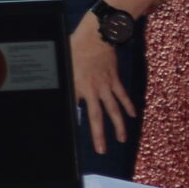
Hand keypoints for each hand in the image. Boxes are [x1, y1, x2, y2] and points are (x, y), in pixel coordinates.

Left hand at [70, 14, 135, 152]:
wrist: (96, 36)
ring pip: (114, 110)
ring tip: (122, 139)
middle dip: (99, 135)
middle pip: (98, 117)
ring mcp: (106, 86)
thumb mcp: (62, 64)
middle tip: (101, 150)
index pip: (75, 109)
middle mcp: (93, 90)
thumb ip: (62, 80)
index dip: (76, 122)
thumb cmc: (74, 48)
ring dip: (118, 126)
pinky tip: (132, 115)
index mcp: (77, 86)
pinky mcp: (114, 80)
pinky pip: (122, 95)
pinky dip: (128, 106)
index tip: (76, 135)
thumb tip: (56, 89)